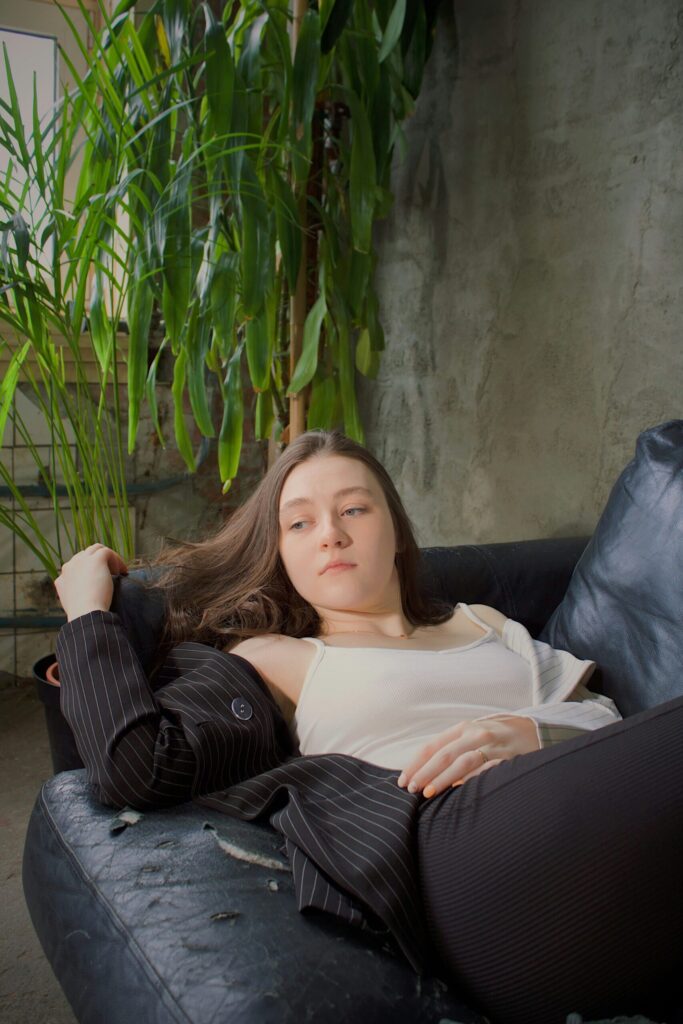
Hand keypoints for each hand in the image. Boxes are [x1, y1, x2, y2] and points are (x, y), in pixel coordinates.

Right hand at [54, 544, 127, 621]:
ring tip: (118, 571)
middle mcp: (69, 566)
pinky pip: (107, 552)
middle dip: (98, 562)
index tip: (100, 580)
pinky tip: (122, 571)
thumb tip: (84, 595)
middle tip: (111, 574)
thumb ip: (75, 595)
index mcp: (63, 578)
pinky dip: (116, 559)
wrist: (86, 614)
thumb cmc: (83, 615)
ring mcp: (82, 561)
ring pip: (96, 550)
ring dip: (108, 558)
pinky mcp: (95, 559)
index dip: (89, 571)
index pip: (76, 566)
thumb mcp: (73, 606)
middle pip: (85, 555)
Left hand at [397, 716, 539, 797]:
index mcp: (462, 728)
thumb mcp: (472, 736)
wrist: (533, 730)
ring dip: (443, 778)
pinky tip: (460, 791)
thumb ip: (452, 749)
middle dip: (425, 772)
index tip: (403, 780)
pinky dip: (472, 780)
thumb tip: (424, 773)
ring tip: (429, 793)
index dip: (416, 764)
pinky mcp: (508, 758)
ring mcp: (493, 745)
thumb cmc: (495, 737)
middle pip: (444, 754)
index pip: (432, 746)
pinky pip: (487, 770)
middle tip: (411, 789)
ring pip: (463, 762)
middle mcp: (476, 734)